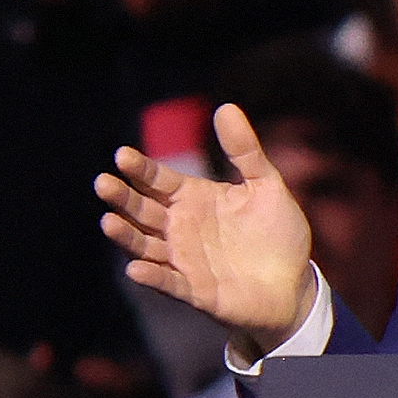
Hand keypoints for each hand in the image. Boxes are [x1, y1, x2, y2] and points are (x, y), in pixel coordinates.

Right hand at [96, 103, 316, 357]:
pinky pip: (169, 282)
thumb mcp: (266, 185)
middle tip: (103, 182)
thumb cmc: (277, 233)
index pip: (159, 180)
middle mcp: (181, 228)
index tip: (122, 155)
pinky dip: (153, 276)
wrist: (294, 284)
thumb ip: (245, 151)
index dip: (141, 169)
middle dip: (123, 198)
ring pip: (146, 246)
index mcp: (194, 199)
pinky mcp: (195, 291)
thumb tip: (225, 107)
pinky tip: (135, 268)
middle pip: (143, 210)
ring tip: (108, 222)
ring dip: (127, 236)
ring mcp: (185, 260)